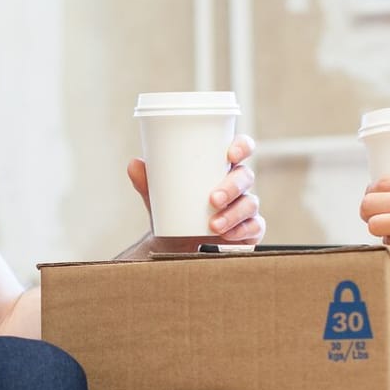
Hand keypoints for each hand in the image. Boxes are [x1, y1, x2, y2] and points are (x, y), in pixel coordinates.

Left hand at [125, 134, 264, 253]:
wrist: (173, 243)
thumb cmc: (172, 209)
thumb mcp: (157, 196)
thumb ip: (146, 182)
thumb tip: (134, 164)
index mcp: (221, 167)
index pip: (241, 148)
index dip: (242, 146)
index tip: (230, 154)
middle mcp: (237, 184)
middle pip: (245, 176)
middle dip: (232, 186)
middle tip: (212, 200)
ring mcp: (245, 206)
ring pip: (250, 204)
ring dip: (234, 214)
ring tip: (214, 225)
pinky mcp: (249, 229)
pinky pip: (255, 228)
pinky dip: (243, 232)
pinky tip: (229, 236)